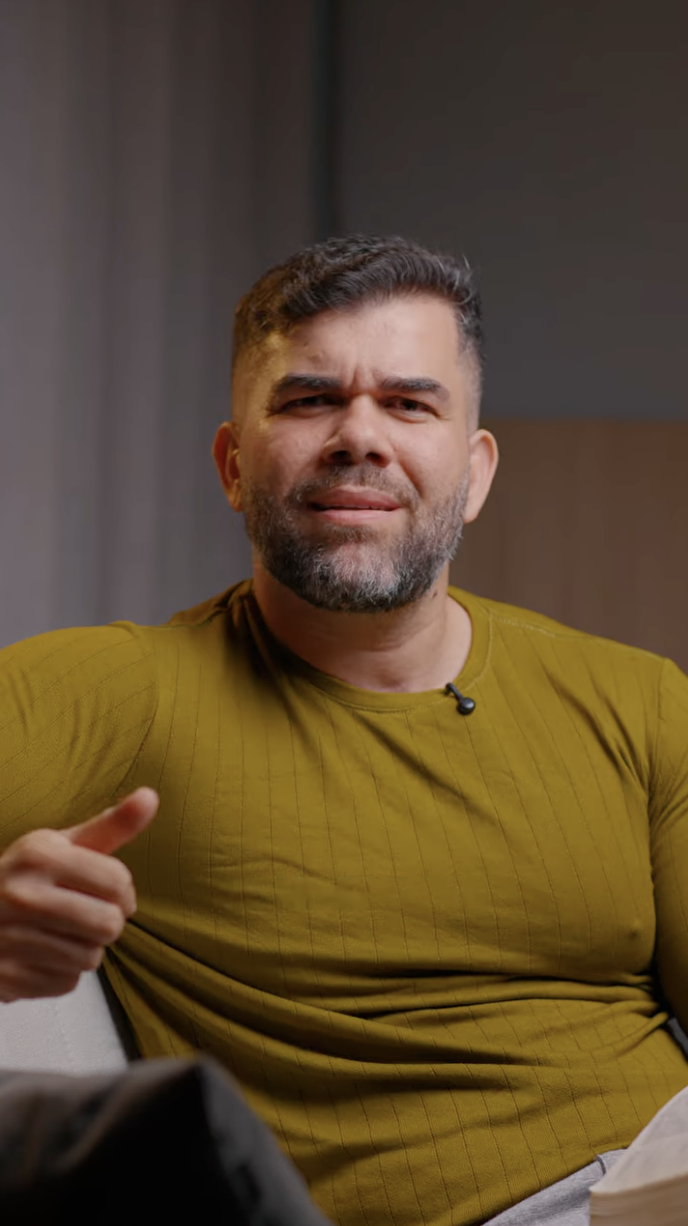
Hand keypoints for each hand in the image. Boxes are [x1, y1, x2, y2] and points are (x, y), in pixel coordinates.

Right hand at [0, 787, 158, 1001]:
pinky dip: (62, 972)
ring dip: (85, 948)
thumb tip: (150, 797)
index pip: (117, 881)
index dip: (123, 891)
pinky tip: (42, 954)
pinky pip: (68, 983)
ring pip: (91, 958)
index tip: (110, 893)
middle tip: (86, 915)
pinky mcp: (8, 977)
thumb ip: (110, 826)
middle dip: (107, 922)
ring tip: (60, 932)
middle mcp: (21, 895)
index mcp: (39, 856)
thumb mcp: (61, 845)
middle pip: (109, 925)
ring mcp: (10, 938)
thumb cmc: (26, 877)